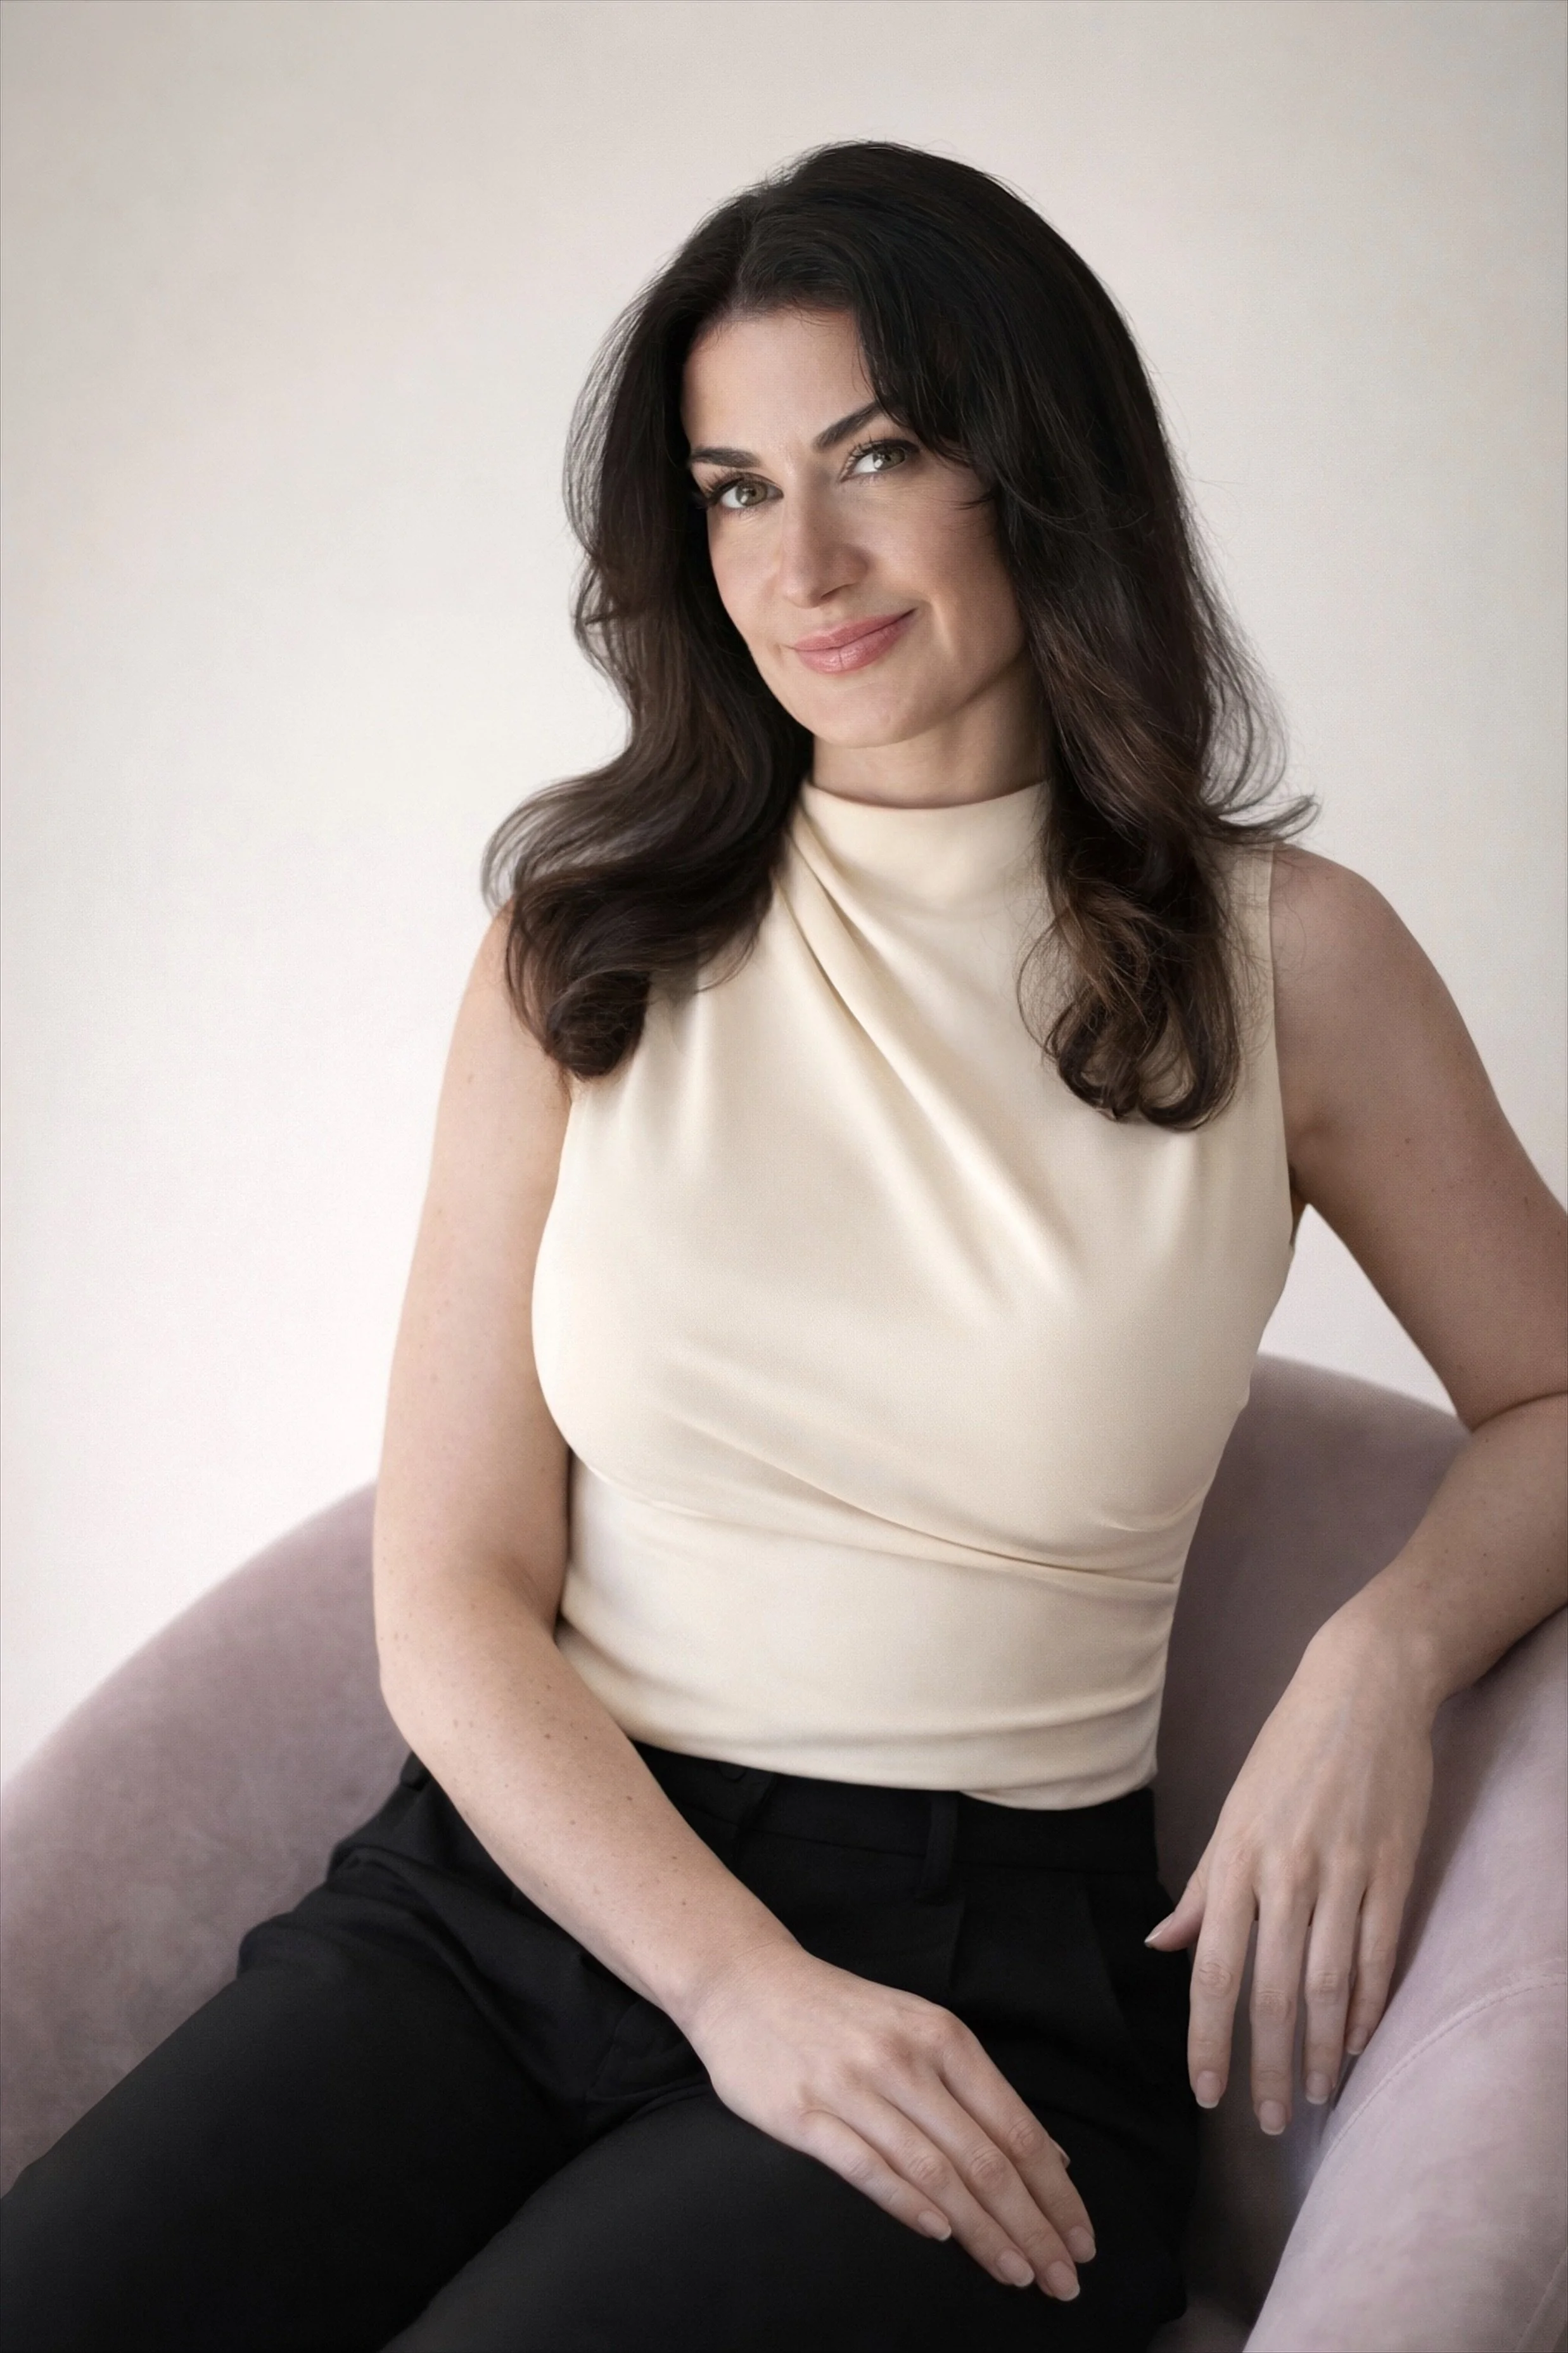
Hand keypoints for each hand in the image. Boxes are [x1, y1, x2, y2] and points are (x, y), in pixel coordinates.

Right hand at [682, 1939, 1096, 2299]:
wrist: (744, 1979)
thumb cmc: (842, 2012)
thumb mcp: (920, 2028)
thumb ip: (980, 2091)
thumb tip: (1049, 2155)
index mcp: (941, 2036)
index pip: (1015, 2128)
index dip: (1055, 2193)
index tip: (1082, 2242)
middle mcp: (904, 2059)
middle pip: (985, 2159)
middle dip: (1031, 2227)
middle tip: (1063, 2280)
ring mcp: (852, 2086)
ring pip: (935, 2171)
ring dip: (982, 2232)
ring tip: (1016, 2274)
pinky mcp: (803, 2113)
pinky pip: (866, 2166)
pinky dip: (908, 2204)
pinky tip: (940, 2236)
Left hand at [1145, 1611, 1435, 2132]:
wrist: (1363, 1687)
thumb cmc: (1288, 1749)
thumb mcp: (1232, 1811)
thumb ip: (1203, 1886)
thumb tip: (1162, 1944)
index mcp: (1236, 1859)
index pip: (1213, 1971)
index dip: (1208, 2039)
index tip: (1205, 2093)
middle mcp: (1285, 1872)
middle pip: (1271, 1992)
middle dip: (1267, 2066)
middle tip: (1268, 2123)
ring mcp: (1343, 1872)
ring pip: (1329, 1985)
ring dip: (1322, 2051)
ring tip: (1316, 2097)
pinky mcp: (1391, 1868)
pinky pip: (1379, 1954)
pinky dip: (1369, 2006)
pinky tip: (1359, 2042)